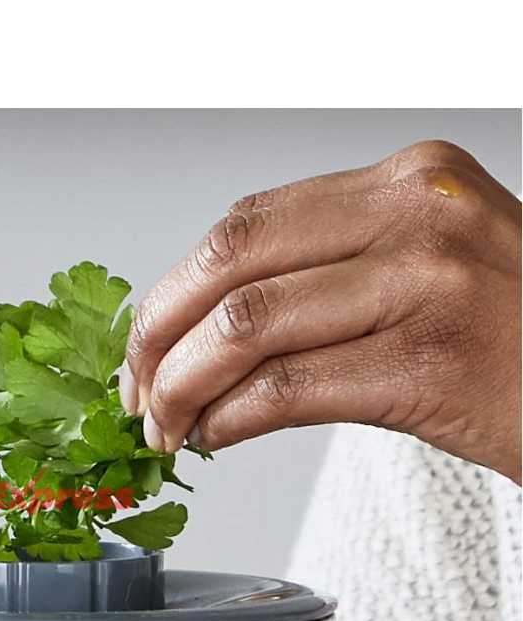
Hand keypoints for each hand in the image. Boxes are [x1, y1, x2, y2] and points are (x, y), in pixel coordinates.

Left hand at [121, 140, 521, 484]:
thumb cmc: (514, 338)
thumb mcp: (424, 268)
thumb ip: (326, 275)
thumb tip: (204, 328)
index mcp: (406, 182)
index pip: (245, 226)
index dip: (173, 292)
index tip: (144, 344)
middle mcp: (417, 216)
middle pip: (230, 265)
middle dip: (158, 338)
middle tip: (136, 390)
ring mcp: (430, 284)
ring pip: (248, 328)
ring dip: (184, 387)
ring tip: (167, 426)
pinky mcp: (434, 365)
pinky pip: (290, 391)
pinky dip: (230, 420)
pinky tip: (217, 439)